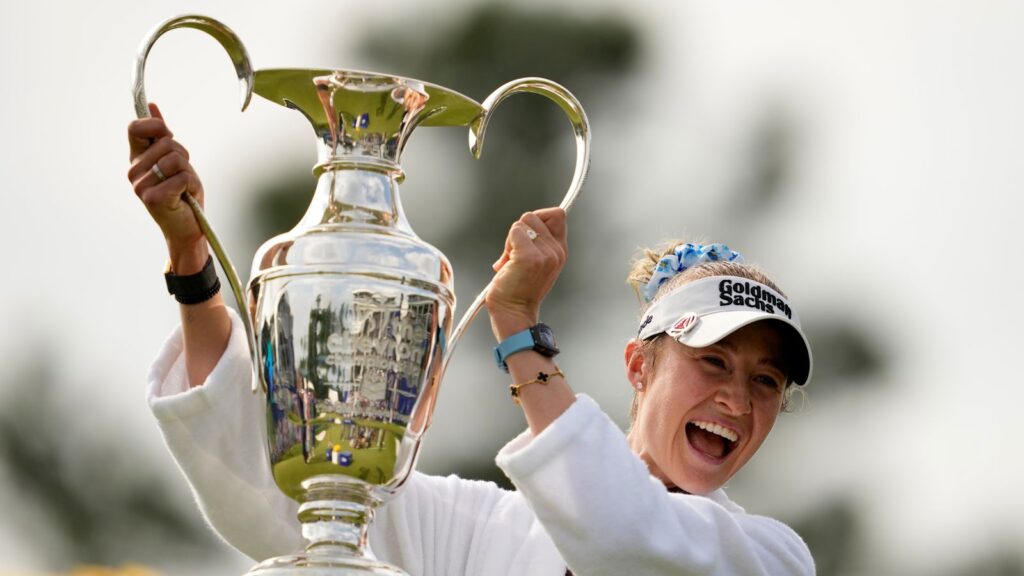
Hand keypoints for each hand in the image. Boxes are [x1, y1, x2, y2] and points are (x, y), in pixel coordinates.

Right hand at [127, 103, 207, 273]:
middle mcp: (133, 171)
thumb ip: (161, 135)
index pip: (135, 127)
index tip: (168, 139)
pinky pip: (182, 177)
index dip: (157, 127)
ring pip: (175, 159)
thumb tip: (152, 105)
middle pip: (167, 142)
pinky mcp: (152, 198)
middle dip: (183, 156)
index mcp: (136, 159)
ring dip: (188, 172)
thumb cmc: (183, 193)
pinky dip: (190, 185)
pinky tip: (185, 197)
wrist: (188, 228)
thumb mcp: (175, 160)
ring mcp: (140, 185)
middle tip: (181, 176)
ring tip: (183, 187)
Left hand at [485, 208, 566, 340]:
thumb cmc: (519, 289)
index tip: (527, 235)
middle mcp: (556, 251)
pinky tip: (507, 265)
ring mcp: (545, 254)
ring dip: (511, 240)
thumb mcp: (536, 263)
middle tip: (514, 255)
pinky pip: (514, 232)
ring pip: (522, 223)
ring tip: (511, 261)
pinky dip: (507, 246)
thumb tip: (522, 224)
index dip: (539, 218)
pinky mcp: (529, 257)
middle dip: (519, 231)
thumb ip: (536, 243)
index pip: (558, 214)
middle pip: (534, 216)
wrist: (514, 313)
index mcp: (560, 251)